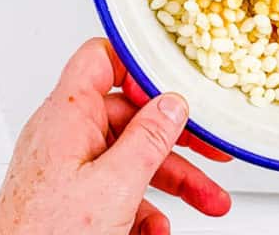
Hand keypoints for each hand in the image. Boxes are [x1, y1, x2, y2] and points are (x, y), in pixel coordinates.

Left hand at [0, 38, 231, 234]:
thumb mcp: (114, 185)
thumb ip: (148, 139)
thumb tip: (172, 103)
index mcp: (69, 115)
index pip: (102, 59)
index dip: (141, 65)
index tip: (179, 83)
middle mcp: (66, 135)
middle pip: (132, 118)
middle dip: (177, 141)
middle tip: (212, 151)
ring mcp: (68, 168)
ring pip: (131, 159)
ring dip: (173, 180)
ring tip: (208, 201)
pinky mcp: (69, 198)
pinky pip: (116, 190)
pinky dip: (142, 207)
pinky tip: (156, 228)